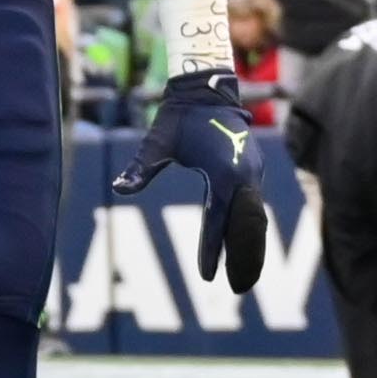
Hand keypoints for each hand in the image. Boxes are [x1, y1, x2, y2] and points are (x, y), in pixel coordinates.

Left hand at [116, 62, 272, 293]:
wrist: (208, 88)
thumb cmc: (179, 116)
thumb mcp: (157, 142)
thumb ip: (141, 167)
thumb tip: (119, 188)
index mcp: (221, 173)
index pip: (216, 221)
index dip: (211, 250)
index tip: (206, 276)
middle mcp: (243, 176)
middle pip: (247, 227)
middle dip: (242, 259)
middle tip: (236, 289)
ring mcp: (252, 173)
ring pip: (256, 220)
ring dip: (252, 248)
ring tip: (246, 277)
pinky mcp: (253, 170)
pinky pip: (256, 208)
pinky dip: (254, 231)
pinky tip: (249, 248)